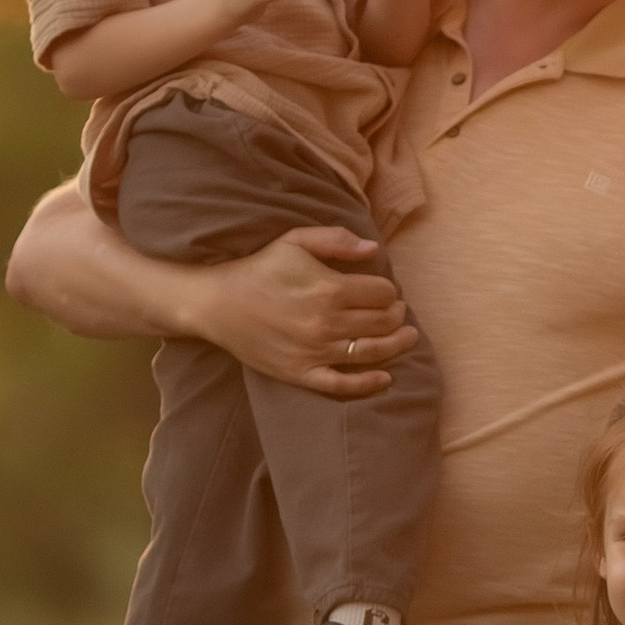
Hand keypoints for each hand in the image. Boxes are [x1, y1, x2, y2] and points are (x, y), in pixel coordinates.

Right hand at [184, 224, 420, 396]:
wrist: (217, 303)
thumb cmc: (259, 268)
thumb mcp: (295, 240)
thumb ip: (337, 241)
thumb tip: (375, 250)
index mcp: (330, 288)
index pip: (382, 293)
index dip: (390, 291)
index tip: (385, 291)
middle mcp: (327, 323)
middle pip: (383, 323)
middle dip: (397, 316)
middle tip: (398, 312)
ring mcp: (315, 351)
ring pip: (372, 353)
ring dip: (397, 345)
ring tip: (407, 338)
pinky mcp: (302, 373)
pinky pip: (343, 385)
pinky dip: (369, 384)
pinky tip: (385, 378)